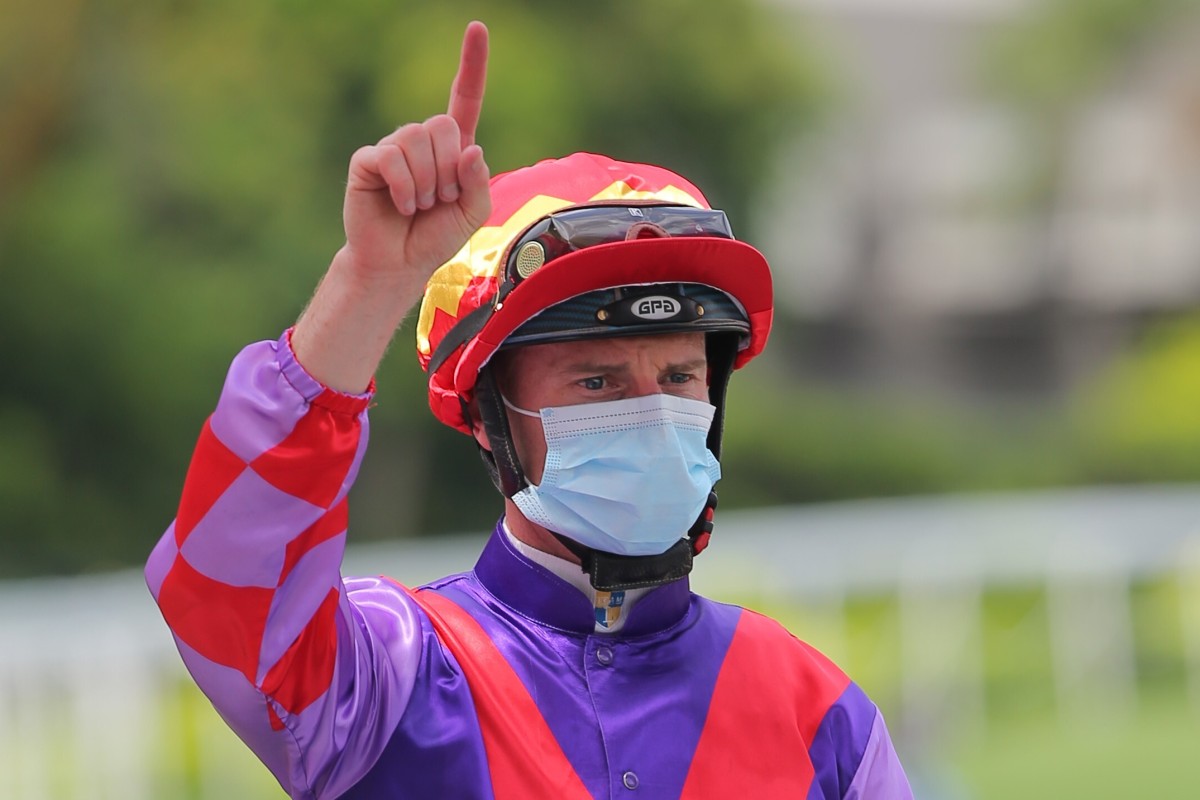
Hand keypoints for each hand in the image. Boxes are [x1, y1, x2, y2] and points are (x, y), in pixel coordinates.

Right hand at [292, 21, 491, 392]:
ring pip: (418, 142)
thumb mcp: (472, 214)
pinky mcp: (368, 161)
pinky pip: (391, 158)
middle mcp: (421, 141)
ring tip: (418, 207)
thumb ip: (479, 184)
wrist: (399, 264)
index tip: (477, 28)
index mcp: (452, 148)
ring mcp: (392, 148)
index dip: (472, 64)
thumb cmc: (434, 238)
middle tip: (439, 200)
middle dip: (449, 170)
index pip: (464, 98)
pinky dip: (403, 186)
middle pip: (443, 125)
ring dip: (427, 184)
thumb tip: (470, 150)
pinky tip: (401, 204)